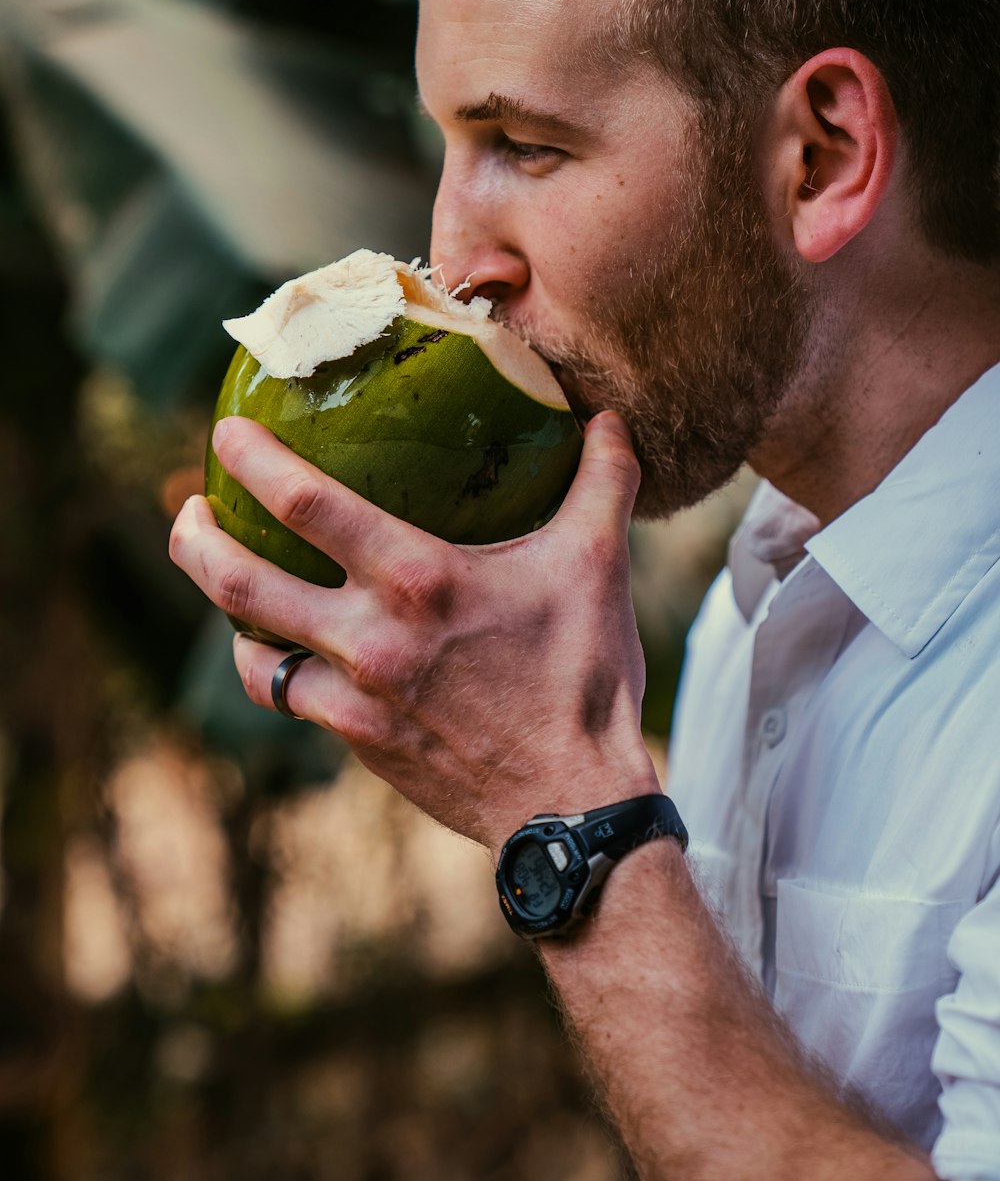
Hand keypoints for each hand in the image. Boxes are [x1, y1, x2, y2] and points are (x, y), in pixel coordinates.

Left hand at [169, 410, 659, 853]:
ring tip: (218, 576)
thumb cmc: (584, 678)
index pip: (305, 504)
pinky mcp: (357, 741)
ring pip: (252, 651)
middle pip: (240, 583)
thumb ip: (602, 482)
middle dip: (196, 540)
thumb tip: (608, 418)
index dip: (253, 461)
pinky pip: (292, 696)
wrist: (572, 806)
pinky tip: (279, 648)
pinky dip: (273, 665)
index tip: (225, 433)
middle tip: (187, 507)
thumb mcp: (599, 566)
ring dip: (221, 608)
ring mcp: (354, 698)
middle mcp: (368, 637)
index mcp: (417, 581)